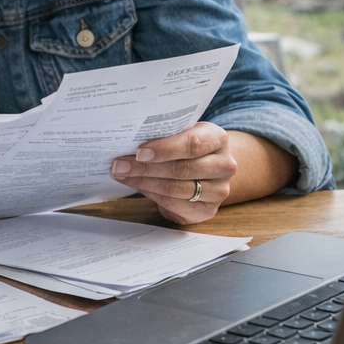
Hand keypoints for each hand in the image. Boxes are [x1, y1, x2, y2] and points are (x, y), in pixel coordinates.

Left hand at [110, 122, 237, 225]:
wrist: (209, 167)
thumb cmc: (189, 146)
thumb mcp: (183, 133)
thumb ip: (165, 135)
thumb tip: (129, 141)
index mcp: (218, 139)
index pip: (192, 144)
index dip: (164, 149)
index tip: (139, 152)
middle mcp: (224, 165)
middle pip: (181, 169)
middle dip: (145, 168)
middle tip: (119, 165)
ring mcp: (219, 191)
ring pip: (175, 189)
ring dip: (143, 182)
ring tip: (122, 175)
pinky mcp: (208, 210)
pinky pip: (175, 204)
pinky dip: (152, 195)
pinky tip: (137, 186)